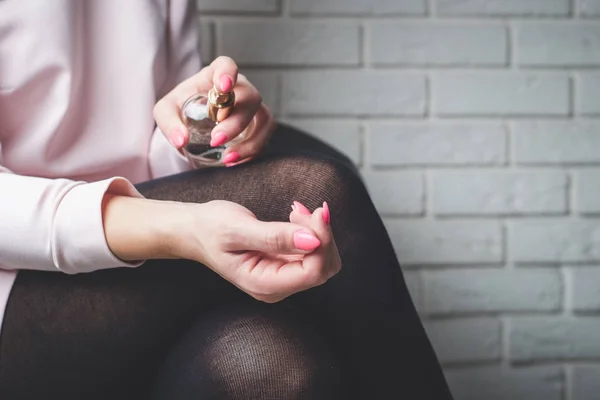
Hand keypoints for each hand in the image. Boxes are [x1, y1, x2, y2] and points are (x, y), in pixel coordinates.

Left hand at [153, 56, 275, 166]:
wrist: (193, 122)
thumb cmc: (182, 108)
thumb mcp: (166, 111)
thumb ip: (169, 122)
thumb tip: (181, 140)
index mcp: (215, 75)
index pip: (226, 65)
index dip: (228, 73)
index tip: (223, 86)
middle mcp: (239, 88)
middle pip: (249, 98)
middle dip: (235, 121)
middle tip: (216, 139)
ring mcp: (253, 107)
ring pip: (264, 120)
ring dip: (249, 142)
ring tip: (227, 158)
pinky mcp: (259, 126)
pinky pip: (264, 139)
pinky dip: (251, 152)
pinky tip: (233, 161)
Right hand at [175, 200, 340, 302]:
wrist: (194, 230)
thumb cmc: (210, 229)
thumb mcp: (238, 229)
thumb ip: (275, 237)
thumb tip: (313, 240)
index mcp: (264, 284)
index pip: (314, 271)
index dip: (323, 241)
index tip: (316, 211)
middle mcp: (277, 286)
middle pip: (324, 267)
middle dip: (322, 236)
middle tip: (303, 208)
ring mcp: (282, 277)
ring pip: (322, 259)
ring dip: (317, 231)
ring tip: (295, 209)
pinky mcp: (285, 264)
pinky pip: (312, 251)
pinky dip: (311, 231)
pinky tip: (294, 215)